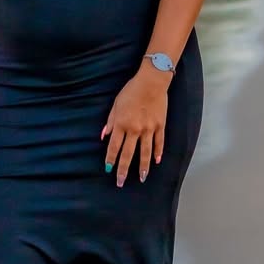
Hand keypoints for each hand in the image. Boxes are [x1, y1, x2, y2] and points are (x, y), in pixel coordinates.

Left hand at [101, 68, 169, 186]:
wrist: (152, 81)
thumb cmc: (131, 91)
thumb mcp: (116, 104)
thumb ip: (110, 121)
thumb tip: (104, 136)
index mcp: (122, 124)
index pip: (114, 146)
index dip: (111, 159)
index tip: (108, 169)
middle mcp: (135, 129)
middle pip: (128, 154)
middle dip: (123, 169)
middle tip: (121, 182)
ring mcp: (149, 129)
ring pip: (145, 152)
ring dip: (143, 167)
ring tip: (142, 178)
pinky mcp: (160, 126)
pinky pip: (159, 143)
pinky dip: (158, 153)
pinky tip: (156, 162)